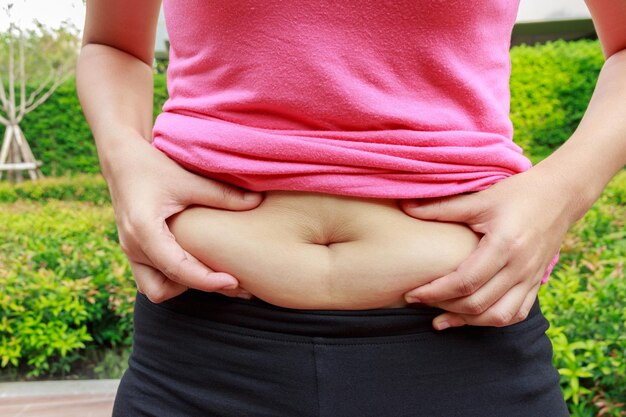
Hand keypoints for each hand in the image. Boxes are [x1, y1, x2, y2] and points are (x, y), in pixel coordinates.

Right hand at [103, 133, 263, 302]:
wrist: (122, 160)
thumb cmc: (153, 166)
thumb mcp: (188, 179)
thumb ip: (222, 194)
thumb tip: (257, 201)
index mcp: (144, 230)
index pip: (177, 268)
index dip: (207, 280)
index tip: (234, 282)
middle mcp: (133, 246)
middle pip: (167, 286)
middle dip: (201, 286)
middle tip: (237, 284)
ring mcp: (130, 252)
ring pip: (156, 289)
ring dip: (183, 285)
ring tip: (216, 273)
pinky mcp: (134, 252)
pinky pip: (153, 279)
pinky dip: (174, 278)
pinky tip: (199, 264)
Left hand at [399, 168, 575, 329]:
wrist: (559, 196)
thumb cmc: (516, 194)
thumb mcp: (479, 199)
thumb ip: (441, 208)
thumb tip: (405, 208)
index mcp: (504, 246)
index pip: (464, 282)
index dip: (435, 292)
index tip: (412, 294)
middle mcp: (520, 268)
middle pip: (478, 303)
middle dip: (444, 307)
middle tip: (419, 303)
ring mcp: (531, 279)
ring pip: (498, 316)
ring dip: (467, 321)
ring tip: (440, 319)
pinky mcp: (536, 283)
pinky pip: (516, 313)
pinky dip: (491, 320)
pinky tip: (470, 318)